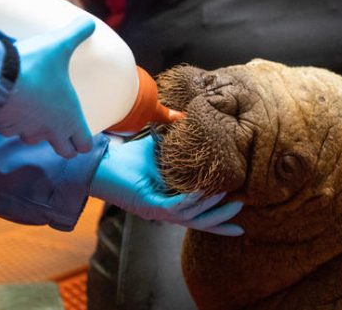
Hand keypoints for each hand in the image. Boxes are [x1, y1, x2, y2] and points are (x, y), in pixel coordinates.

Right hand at [0, 16, 94, 158]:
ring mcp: (24, 131)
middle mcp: (49, 130)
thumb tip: (90, 22)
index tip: (83, 134)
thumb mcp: (61, 44)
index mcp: (69, 117)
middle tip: (63, 130)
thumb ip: (77, 32)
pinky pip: (10, 129)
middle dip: (64, 143)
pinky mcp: (3, 127)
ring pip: (33, 138)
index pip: (83, 145)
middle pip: (63, 151)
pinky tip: (13, 106)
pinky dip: (13, 122)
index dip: (84, 141)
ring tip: (37, 110)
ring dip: (36, 129)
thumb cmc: (35, 65)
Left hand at [90, 136, 243, 235]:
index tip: (239, 212)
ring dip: (212, 209)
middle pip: (199, 220)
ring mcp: (157, 209)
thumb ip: (173, 144)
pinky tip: (204, 192)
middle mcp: (165, 210)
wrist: (99, 164)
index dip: (217, 215)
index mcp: (168, 200)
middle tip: (242, 208)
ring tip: (231, 200)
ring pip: (191, 216)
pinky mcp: (148, 205)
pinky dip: (191, 201)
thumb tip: (188, 121)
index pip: (197, 211)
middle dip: (221, 219)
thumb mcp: (156, 150)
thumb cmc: (125, 159)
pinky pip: (175, 207)